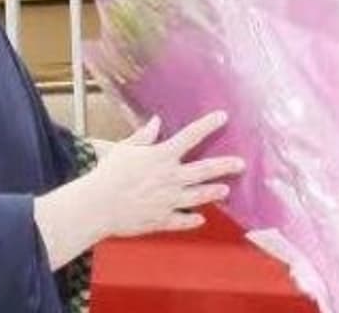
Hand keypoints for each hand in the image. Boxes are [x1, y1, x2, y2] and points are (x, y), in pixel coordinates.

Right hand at [86, 111, 244, 237]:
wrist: (97, 205)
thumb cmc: (108, 174)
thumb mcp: (124, 149)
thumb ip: (143, 136)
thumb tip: (155, 121)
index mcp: (162, 156)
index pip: (191, 136)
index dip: (208, 125)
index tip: (223, 117)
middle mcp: (171, 177)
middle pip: (205, 170)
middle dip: (225, 166)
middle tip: (240, 164)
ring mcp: (169, 200)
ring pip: (199, 196)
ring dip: (213, 193)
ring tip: (225, 190)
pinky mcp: (162, 219)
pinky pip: (182, 220)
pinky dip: (192, 220)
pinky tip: (200, 219)